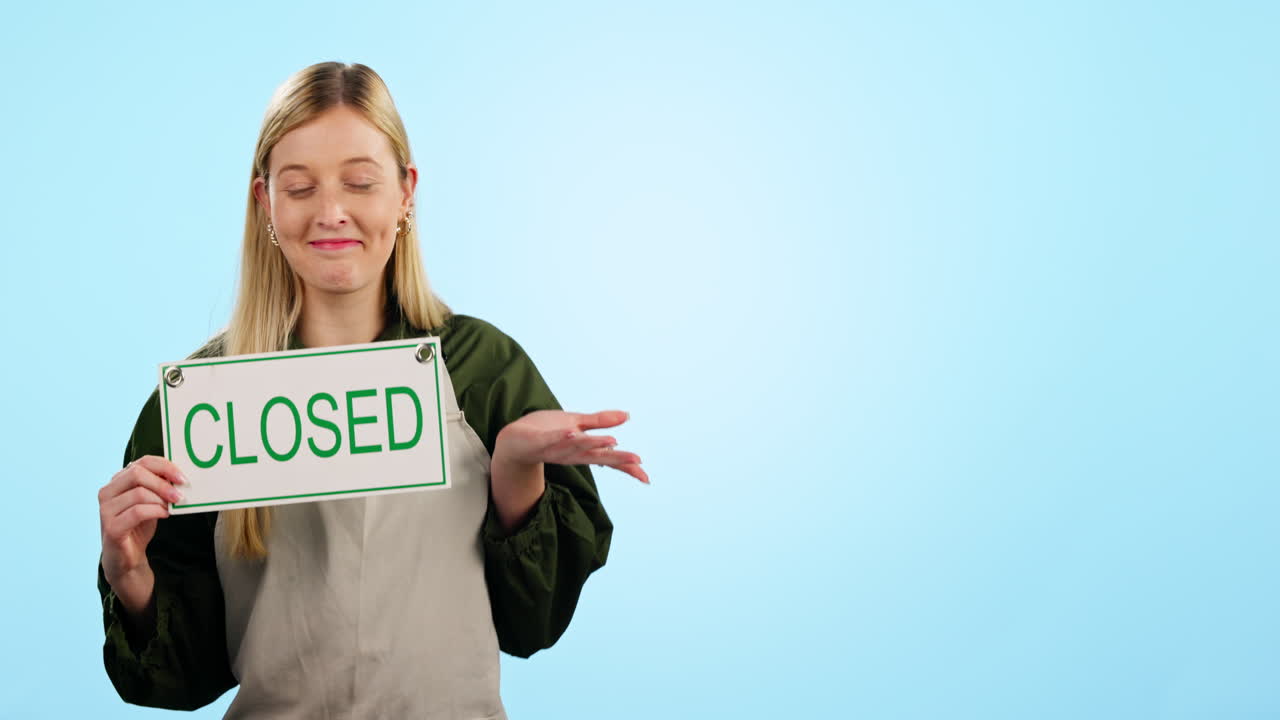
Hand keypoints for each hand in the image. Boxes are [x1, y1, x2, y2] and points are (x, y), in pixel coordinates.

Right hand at [98, 455, 185, 612]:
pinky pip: (137, 512)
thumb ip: (158, 486)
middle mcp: (107, 492)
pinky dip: (155, 511)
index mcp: (117, 481)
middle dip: (163, 483)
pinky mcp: (111, 527)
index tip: (182, 477)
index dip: (164, 466)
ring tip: (171, 507)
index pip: (142, 462)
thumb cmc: (139, 526)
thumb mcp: (151, 501)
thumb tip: (180, 475)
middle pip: (137, 473)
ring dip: (161, 499)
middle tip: (180, 494)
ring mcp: (106, 510)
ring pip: (139, 493)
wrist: (127, 557)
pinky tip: (164, 515)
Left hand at [494, 410, 647, 483]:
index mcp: (582, 450)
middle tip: (637, 461)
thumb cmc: (546, 431)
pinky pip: (551, 440)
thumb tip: (628, 416)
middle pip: (598, 456)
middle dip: (617, 458)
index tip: (646, 477)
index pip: (609, 459)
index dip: (627, 466)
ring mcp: (555, 449)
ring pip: (577, 448)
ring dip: (594, 444)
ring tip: (612, 442)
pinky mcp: (539, 442)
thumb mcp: (577, 422)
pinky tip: (572, 432)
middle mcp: (572, 453)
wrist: (513, 439)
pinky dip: (562, 437)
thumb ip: (600, 422)